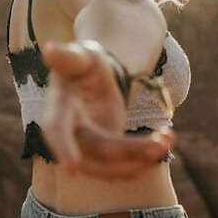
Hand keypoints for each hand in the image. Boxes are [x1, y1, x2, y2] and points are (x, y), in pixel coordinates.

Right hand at [39, 39, 175, 177]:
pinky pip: (126, 167)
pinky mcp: (108, 156)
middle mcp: (70, 136)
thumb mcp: (80, 56)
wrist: (94, 79)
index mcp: (59, 109)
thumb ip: (68, 57)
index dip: (63, 148)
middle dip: (129, 152)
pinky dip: (147, 158)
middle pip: (97, 152)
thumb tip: (49, 48)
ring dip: (142, 159)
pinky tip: (167, 138)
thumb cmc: (83, 64)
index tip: (72, 169)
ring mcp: (88, 150)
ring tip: (168, 137)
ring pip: (113, 168)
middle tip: (161, 144)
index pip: (57, 131)